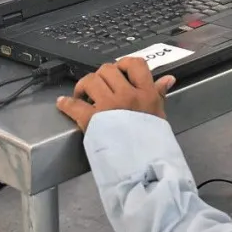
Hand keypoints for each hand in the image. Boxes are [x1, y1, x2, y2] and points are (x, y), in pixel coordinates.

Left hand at [56, 58, 175, 132]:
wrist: (144, 167)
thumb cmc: (152, 143)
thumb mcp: (159, 115)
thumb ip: (159, 94)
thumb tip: (168, 78)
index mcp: (145, 93)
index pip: (135, 64)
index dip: (124, 64)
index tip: (119, 71)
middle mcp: (126, 95)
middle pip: (108, 70)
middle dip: (101, 76)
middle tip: (99, 86)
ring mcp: (108, 107)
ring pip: (91, 80)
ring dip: (84, 86)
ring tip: (84, 94)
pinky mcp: (92, 120)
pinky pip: (74, 105)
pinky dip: (66, 103)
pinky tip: (63, 103)